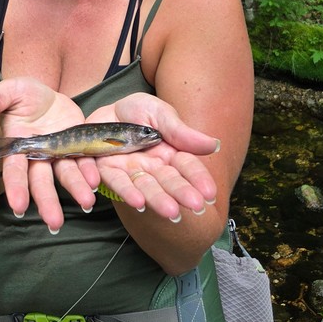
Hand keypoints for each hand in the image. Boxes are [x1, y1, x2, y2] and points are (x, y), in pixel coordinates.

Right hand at [0, 77, 91, 230]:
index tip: (18, 207)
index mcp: (17, 147)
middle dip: (47, 202)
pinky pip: (84, 162)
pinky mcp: (77, 149)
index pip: (13, 171)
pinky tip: (96, 181)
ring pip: (65, 176)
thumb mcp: (10, 92)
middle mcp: (37, 157)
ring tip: (87, 204)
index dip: (15, 188)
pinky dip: (90, 172)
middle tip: (54, 224)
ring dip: (76, 190)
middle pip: (41, 183)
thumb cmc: (23, 96)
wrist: (48, 95)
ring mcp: (58, 155)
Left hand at [86, 93, 220, 218]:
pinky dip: (127, 192)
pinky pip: (117, 181)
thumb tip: (214, 145)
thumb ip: (182, 132)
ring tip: (170, 211)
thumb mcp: (162, 114)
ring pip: (146, 187)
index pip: (188, 167)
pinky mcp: (108, 169)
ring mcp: (132, 170)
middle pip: (169, 181)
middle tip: (196, 206)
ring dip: (158, 199)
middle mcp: (154, 166)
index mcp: (171, 153)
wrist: (108, 110)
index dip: (198, 179)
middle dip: (181, 193)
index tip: (209, 193)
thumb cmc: (139, 111)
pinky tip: (138, 202)